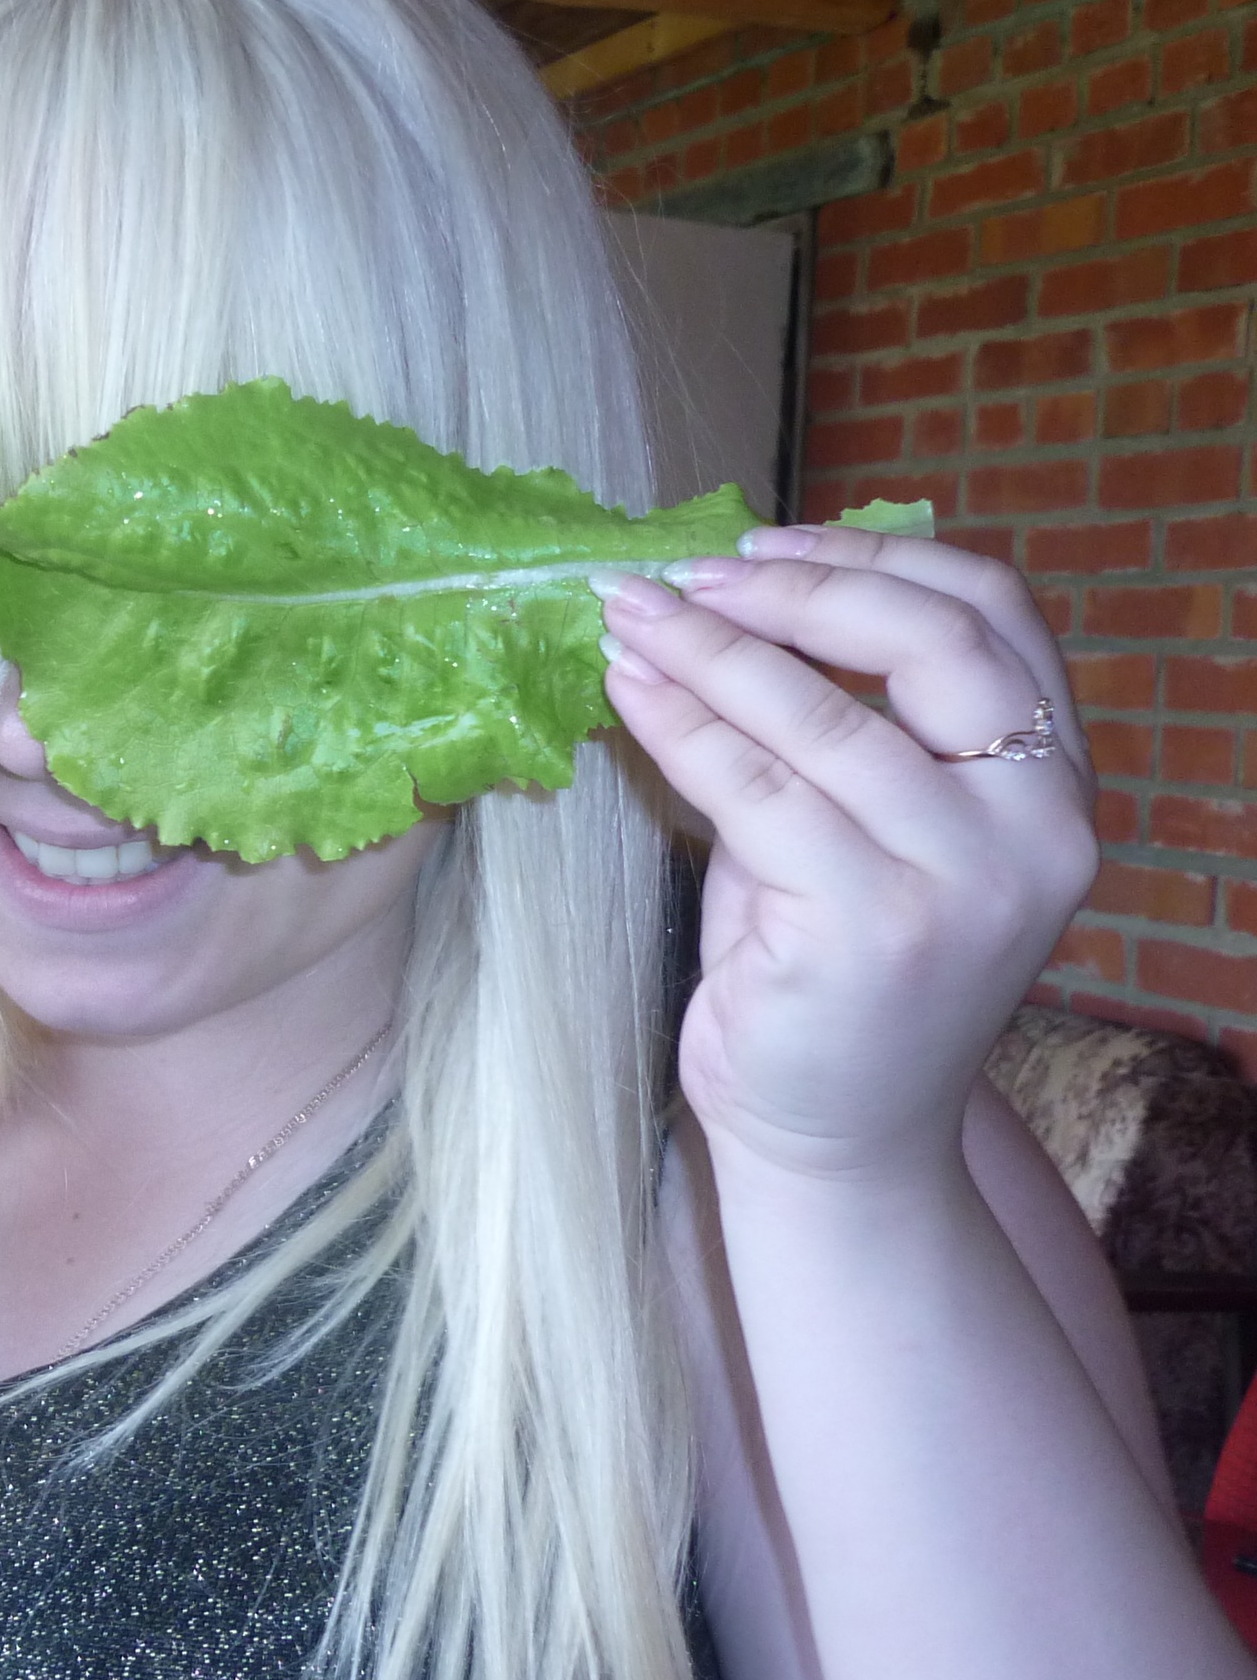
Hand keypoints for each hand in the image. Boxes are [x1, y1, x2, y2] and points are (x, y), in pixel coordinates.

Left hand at [597, 526, 1098, 1184]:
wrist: (838, 1136)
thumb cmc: (838, 966)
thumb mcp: (872, 825)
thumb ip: (850, 720)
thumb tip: (732, 589)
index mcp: (1053, 783)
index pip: (997, 615)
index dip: (874, 558)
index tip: (764, 544)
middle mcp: (1036, 828)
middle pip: (929, 641)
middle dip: (794, 590)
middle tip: (686, 576)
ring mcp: (961, 882)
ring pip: (821, 715)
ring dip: (706, 649)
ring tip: (626, 616)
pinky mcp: (869, 928)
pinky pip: (752, 787)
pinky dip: (678, 722)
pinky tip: (626, 689)